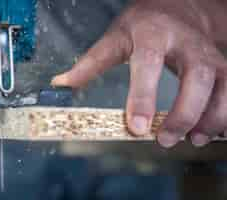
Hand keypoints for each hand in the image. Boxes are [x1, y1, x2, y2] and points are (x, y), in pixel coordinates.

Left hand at [51, 0, 226, 147]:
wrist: (179, 8)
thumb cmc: (143, 26)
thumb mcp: (114, 38)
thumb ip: (90, 62)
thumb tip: (60, 82)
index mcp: (153, 34)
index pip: (148, 62)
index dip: (143, 95)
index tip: (135, 126)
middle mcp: (188, 43)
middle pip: (196, 76)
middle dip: (184, 112)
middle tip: (164, 138)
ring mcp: (210, 55)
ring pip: (223, 85)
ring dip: (211, 117)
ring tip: (193, 140)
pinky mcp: (224, 68)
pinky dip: (225, 116)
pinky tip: (211, 134)